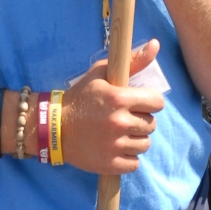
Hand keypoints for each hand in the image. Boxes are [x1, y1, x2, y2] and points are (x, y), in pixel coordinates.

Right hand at [59, 38, 165, 175]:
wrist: (53, 127)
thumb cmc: (80, 97)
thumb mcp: (101, 74)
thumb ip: (132, 61)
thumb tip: (156, 44)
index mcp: (119, 99)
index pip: (157, 102)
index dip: (150, 101)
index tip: (140, 103)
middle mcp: (119, 123)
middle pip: (151, 124)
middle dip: (141, 119)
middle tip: (125, 117)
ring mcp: (115, 146)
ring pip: (145, 145)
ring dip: (136, 139)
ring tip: (120, 133)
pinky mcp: (110, 164)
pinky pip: (135, 163)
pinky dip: (128, 157)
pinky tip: (116, 148)